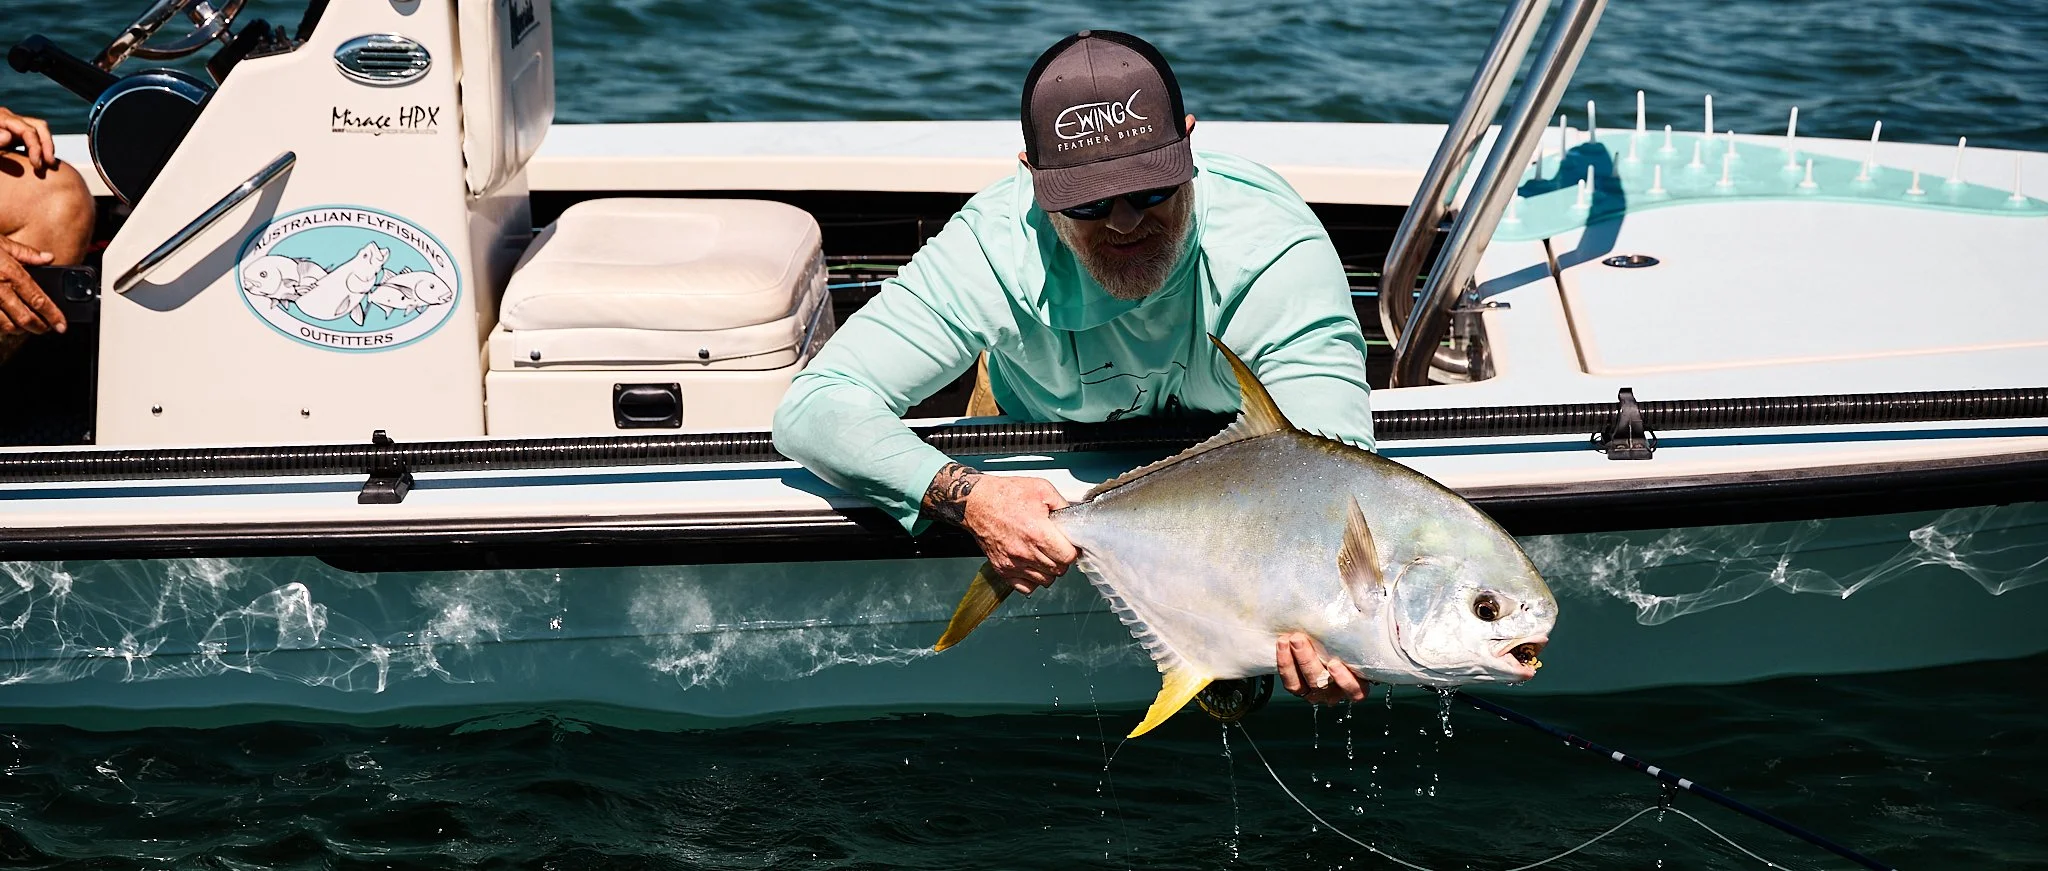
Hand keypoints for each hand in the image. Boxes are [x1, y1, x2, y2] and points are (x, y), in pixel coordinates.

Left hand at [0, 107, 55, 169]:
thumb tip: (8, 136)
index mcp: (1, 118)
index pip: (27, 130)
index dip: (36, 147)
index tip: (37, 165)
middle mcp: (10, 118)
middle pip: (39, 126)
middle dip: (48, 145)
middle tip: (50, 164)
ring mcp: (13, 124)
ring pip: (40, 129)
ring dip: (48, 146)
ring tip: (49, 163)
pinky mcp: (15, 132)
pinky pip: (34, 136)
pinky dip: (41, 147)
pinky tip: (40, 161)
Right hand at [0, 237, 62, 334]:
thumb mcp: (0, 242)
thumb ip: (25, 253)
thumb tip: (48, 258)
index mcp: (10, 273)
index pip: (39, 299)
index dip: (53, 315)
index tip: (62, 325)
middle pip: (25, 317)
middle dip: (40, 327)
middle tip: (47, 329)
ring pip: (6, 325)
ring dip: (19, 329)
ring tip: (26, 327)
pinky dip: (0, 326)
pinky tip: (5, 323)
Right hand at [924, 463, 1076, 594]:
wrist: (976, 502)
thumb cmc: (1006, 494)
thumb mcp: (1041, 489)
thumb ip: (1063, 506)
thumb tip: (1075, 519)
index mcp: (1038, 533)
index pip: (1068, 557)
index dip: (1073, 550)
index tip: (1069, 544)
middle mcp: (1025, 552)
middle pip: (1058, 570)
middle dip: (1062, 559)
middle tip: (1057, 547)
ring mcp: (1012, 563)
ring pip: (1045, 581)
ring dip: (1049, 570)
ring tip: (1044, 554)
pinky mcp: (1002, 569)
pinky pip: (1026, 587)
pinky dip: (1033, 580)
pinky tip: (1032, 565)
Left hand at [1276, 632, 1368, 704]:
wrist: (1321, 641)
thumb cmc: (1348, 639)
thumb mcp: (1359, 633)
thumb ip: (1364, 625)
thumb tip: (1368, 599)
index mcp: (1357, 684)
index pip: (1355, 691)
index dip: (1344, 680)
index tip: (1334, 663)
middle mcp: (1337, 692)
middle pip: (1323, 683)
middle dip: (1308, 661)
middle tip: (1299, 639)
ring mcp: (1316, 691)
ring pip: (1304, 684)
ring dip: (1295, 660)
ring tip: (1290, 639)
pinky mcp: (1298, 687)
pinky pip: (1290, 681)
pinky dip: (1284, 663)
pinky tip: (1282, 644)